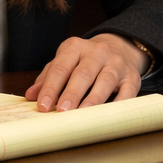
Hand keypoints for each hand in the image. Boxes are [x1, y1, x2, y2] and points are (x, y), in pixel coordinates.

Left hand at [24, 33, 148, 111]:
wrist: (119, 47)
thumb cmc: (85, 60)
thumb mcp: (65, 61)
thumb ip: (48, 77)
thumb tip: (30, 96)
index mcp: (76, 47)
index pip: (61, 67)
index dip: (50, 88)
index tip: (43, 105)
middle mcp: (98, 52)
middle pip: (83, 73)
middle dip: (71, 93)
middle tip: (62, 111)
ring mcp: (117, 63)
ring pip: (105, 80)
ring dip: (93, 99)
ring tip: (82, 114)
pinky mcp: (132, 76)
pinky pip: (127, 91)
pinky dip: (119, 103)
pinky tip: (108, 115)